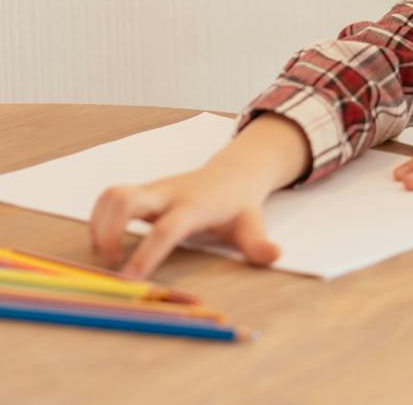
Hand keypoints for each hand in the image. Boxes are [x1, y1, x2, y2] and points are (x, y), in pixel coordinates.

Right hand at [89, 166, 279, 279]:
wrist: (233, 173)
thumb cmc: (239, 206)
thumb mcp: (252, 224)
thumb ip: (258, 243)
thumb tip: (274, 255)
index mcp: (195, 206)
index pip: (167, 229)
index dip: (147, 254)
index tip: (130, 280)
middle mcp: (168, 194)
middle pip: (127, 200)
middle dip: (109, 231)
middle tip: (110, 264)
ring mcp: (152, 190)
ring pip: (112, 195)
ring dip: (99, 225)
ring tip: (105, 256)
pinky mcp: (140, 192)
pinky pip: (109, 198)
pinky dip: (98, 220)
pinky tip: (105, 243)